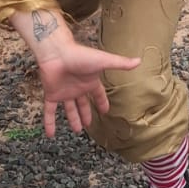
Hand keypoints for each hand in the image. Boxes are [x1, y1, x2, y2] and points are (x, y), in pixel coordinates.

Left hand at [17, 10, 139, 136]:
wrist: (57, 53)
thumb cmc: (80, 55)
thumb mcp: (103, 61)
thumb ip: (120, 63)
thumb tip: (139, 61)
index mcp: (89, 81)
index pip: (98, 94)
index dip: (101, 102)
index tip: (105, 110)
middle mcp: (77, 88)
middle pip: (82, 104)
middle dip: (86, 114)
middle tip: (89, 125)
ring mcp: (64, 91)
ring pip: (69, 109)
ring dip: (73, 119)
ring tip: (77, 130)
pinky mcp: (51, 94)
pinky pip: (50, 111)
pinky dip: (49, 123)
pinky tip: (50, 134)